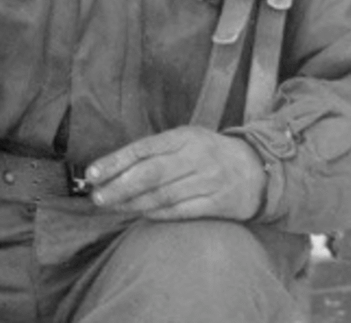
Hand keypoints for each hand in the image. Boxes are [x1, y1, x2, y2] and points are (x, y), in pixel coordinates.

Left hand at [86, 126, 266, 220]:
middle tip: (97, 196)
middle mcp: (195, 157)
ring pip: (163, 195)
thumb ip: (155, 150)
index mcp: (183, 137)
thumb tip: (114, 166)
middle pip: (150, 174)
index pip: (142, 149)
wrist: (258, 168)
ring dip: (133, 203)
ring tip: (111, 206)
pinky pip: (181, 211)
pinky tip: (139, 213)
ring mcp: (208, 181)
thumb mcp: (184, 139)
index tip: (92, 173)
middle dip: (119, 186)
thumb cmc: (209, 152)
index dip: (115, 162)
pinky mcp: (219, 204)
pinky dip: (157, 214)